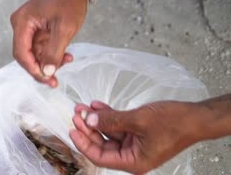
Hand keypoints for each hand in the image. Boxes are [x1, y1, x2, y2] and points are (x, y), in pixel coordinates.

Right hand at [10, 0, 87, 86]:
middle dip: (40, 68)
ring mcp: (28, 28)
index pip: (21, 52)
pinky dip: (52, 54)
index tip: (46, 79)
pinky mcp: (36, 30)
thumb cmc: (69, 1)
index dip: (32, 68)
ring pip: (34, 54)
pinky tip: (65, 56)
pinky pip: (41, 48)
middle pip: (26, 55)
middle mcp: (21, 25)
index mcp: (22, 22)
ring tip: (66, 62)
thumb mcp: (64, 29)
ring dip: (49, 62)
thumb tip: (47, 72)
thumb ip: (54, 52)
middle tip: (54, 81)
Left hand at [70, 100, 201, 173]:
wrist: (195, 116)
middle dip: (87, 127)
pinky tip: (97, 104)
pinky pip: (117, 125)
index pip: (99, 157)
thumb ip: (111, 120)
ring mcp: (134, 143)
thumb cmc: (173, 123)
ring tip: (83, 105)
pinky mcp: (137, 132)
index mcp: (133, 162)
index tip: (71, 129)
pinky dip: (107, 115)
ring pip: (107, 132)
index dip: (83, 143)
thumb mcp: (138, 120)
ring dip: (96, 119)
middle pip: (101, 144)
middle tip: (76, 112)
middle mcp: (132, 155)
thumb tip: (89, 120)